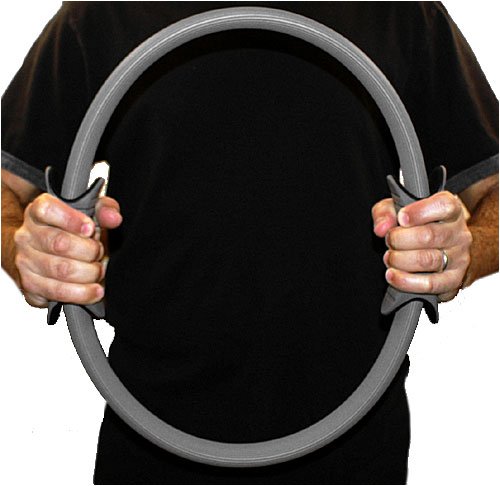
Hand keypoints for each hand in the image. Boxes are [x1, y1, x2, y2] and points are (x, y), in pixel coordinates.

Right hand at [13, 193, 121, 307]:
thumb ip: (104, 210)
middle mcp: (26, 236)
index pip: (46, 210)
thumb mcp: (90, 214)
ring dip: (89, 273)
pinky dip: (82, 293)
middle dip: (90, 251)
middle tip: (100, 253)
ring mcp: (25, 261)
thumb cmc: (72, 232)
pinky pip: (58, 292)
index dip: (71, 220)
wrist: (48, 255)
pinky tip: (94, 290)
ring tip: (99, 271)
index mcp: (38, 211)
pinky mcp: (29, 285)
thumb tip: (113, 218)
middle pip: (60, 243)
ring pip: (62, 270)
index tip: (91, 229)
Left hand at [372, 191, 472, 301]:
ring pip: (427, 260)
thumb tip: (381, 228)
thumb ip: (386, 213)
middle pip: (428, 236)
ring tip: (389, 257)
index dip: (419, 212)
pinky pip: (430, 284)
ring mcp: (459, 258)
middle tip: (389, 241)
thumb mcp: (399, 211)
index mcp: (451, 210)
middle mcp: (459, 233)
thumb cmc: (420, 227)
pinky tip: (393, 275)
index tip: (401, 218)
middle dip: (399, 239)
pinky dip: (406, 281)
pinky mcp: (454, 280)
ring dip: (399, 260)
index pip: (443, 206)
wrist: (446, 251)